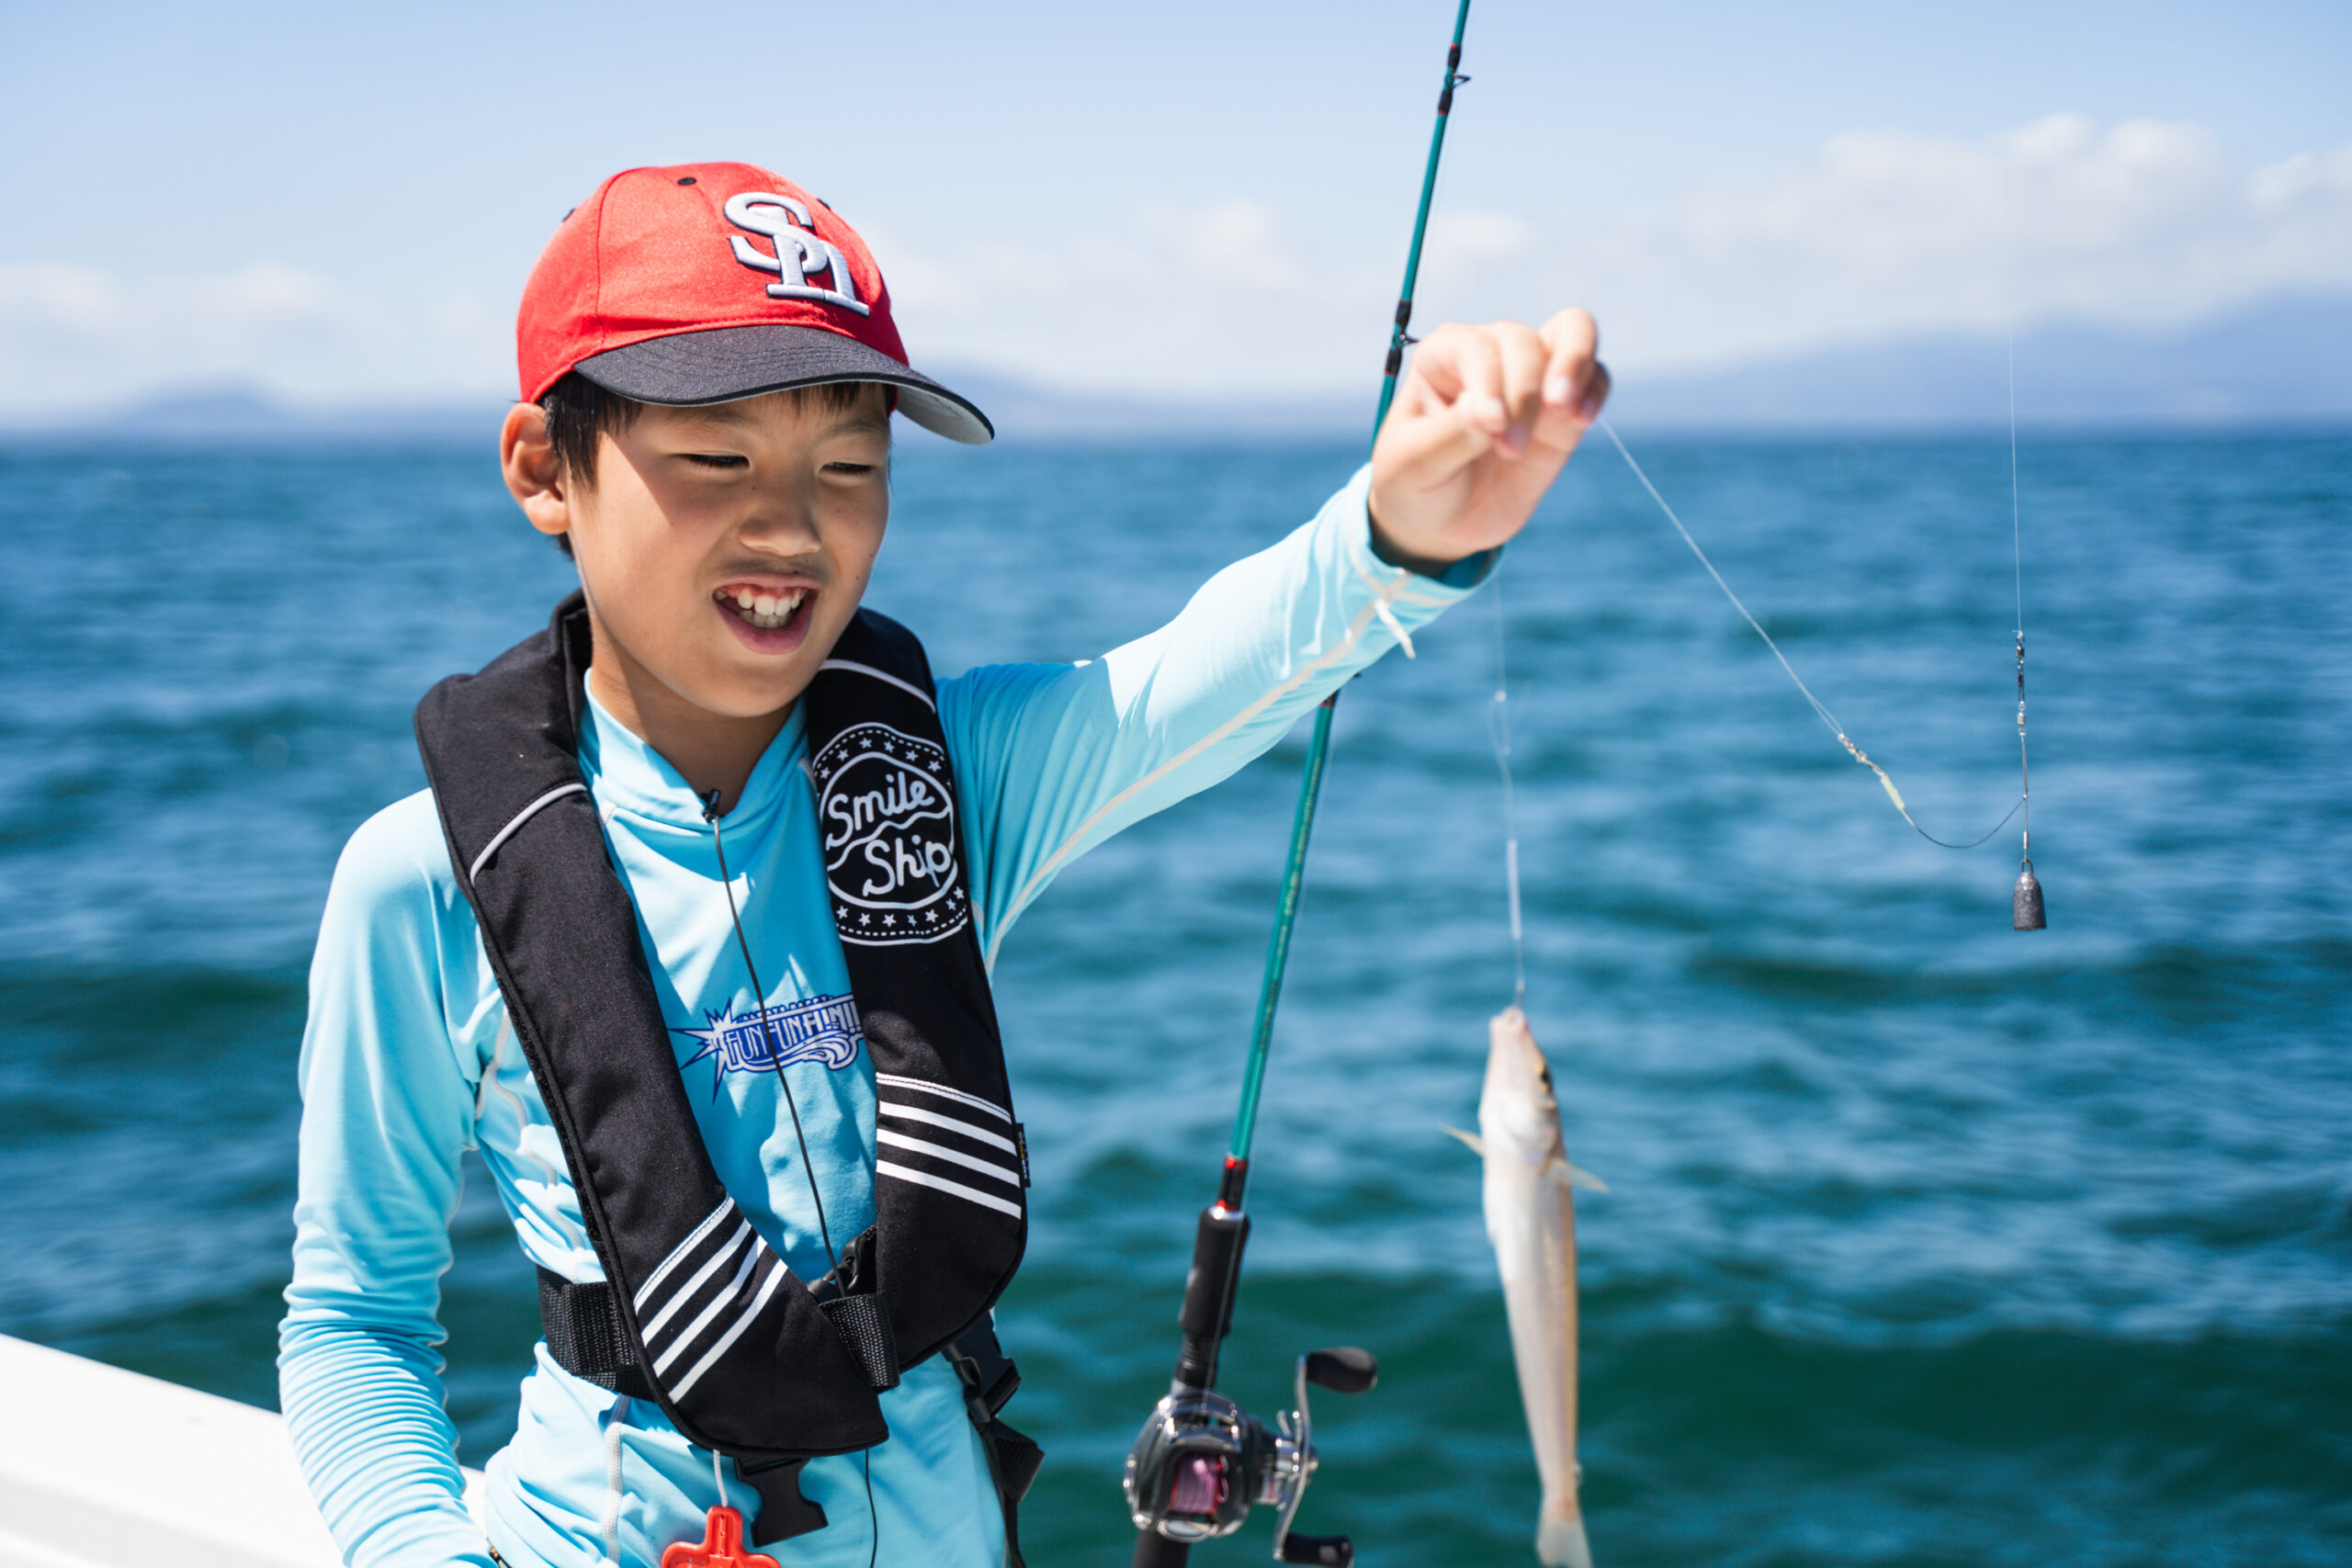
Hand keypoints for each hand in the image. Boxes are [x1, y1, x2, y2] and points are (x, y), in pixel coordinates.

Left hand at [1367, 309, 1608, 570]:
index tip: (1491, 428)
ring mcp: (1532, 374)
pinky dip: (1596, 390)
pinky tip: (1582, 420)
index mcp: (1443, 355)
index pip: (1478, 347)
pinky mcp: (1563, 408)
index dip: (1491, 382)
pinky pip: (1596, 375)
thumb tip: (1487, 411)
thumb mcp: (1414, 466)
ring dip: (1573, 366)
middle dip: (1523, 395)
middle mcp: (1490, 352)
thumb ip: (1448, 436)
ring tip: (1566, 412)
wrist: (1443, 522)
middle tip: (1510, 451)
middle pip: (1524, 341)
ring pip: (1572, 331)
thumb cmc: (1417, 483)